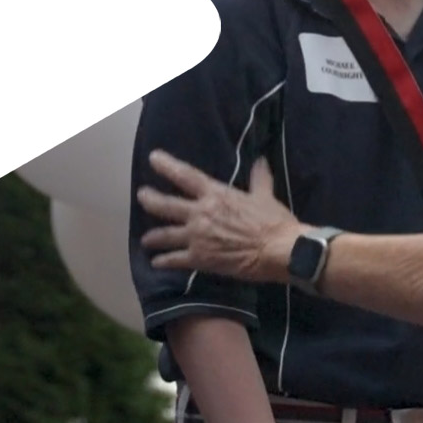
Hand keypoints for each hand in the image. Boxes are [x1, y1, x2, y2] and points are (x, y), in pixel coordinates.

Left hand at [138, 153, 299, 281]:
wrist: (280, 251)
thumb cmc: (274, 221)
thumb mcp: (265, 196)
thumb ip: (259, 179)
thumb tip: (260, 161)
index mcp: (216, 194)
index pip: (185, 175)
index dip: (167, 165)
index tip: (153, 158)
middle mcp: (200, 213)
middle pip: (165, 204)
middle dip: (149, 199)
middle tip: (141, 196)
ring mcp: (197, 237)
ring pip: (165, 234)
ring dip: (153, 236)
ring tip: (145, 239)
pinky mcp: (200, 259)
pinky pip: (175, 260)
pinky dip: (164, 262)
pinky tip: (156, 263)